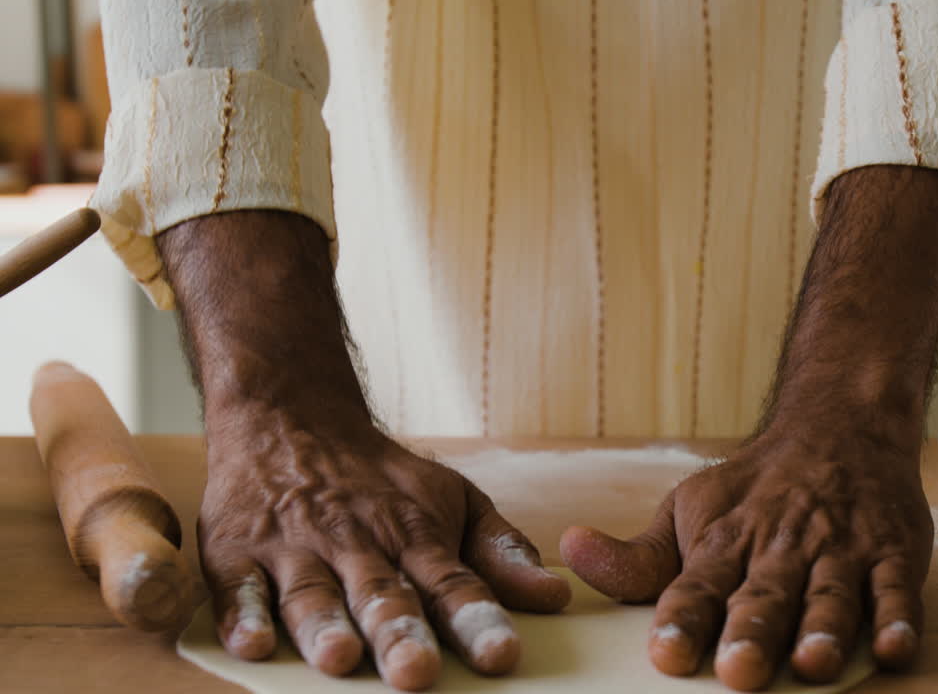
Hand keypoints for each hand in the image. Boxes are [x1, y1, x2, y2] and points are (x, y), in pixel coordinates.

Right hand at [156, 211, 569, 690]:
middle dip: (400, 632)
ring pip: (313, 595)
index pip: (453, 583)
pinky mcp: (236, 552)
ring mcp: (295, 548)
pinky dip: (242, 615)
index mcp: (415, 535)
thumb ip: (501, 552)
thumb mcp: (453, 499)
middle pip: (382, 595)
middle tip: (416, 672)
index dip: (478, 621)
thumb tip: (556, 597)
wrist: (291, 415)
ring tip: (339, 659)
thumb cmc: (382, 478)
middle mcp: (358, 542)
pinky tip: (252, 644)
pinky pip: (237, 588)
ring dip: (325, 626)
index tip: (502, 655)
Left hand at [561, 435, 931, 689]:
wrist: (839, 425)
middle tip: (739, 671)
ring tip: (812, 664)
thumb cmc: (755, 488)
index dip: (682, 618)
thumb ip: (638, 555)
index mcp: (727, 540)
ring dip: (823, 630)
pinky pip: (898, 591)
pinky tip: (895, 648)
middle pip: (765, 595)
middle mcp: (782, 547)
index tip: (666, 652)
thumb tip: (572, 552)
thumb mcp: (690, 509)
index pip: (698, 583)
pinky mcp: (893, 554)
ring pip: (832, 597)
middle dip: (752, 632)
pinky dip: (899, 619)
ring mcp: (841, 550)